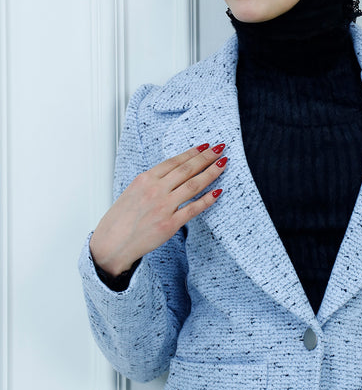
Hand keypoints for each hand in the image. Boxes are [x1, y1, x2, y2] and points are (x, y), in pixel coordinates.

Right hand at [89, 143, 227, 275]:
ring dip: (211, 172)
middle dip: (206, 157)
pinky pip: (193, 208)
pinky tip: (218, 192)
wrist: (112, 243)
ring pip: (193, 184)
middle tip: (220, 149)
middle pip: (187, 169)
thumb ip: (151, 183)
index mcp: (145, 179)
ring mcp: (164, 206)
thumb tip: (170, 176)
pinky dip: (207, 199)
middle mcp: (155, 189)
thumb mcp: (132, 192)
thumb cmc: (120, 220)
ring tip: (222, 164)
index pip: (174, 161)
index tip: (205, 147)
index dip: (192, 152)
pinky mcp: (170, 224)